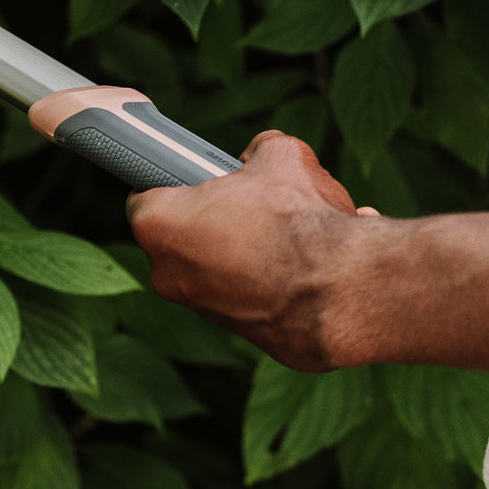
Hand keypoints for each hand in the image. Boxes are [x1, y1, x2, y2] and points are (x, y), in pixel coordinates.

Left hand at [126, 131, 377, 370]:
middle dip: (216, 220)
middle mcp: (167, 274)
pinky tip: (309, 268)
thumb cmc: (299, 219)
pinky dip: (274, 285)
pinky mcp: (241, 336)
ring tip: (290, 238)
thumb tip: (260, 157)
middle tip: (252, 205)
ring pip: (218, 270)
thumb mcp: (280, 155)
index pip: (145, 196)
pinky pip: (253, 299)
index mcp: (158, 224)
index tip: (198, 181)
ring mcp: (202, 310)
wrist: (342, 290)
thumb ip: (258, 151)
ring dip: (247, 254)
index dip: (173, 185)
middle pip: (183, 236)